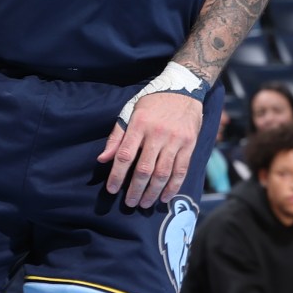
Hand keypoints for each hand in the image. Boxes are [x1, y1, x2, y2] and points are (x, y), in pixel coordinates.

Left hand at [99, 90, 204, 209]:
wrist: (183, 89)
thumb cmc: (153, 101)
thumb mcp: (130, 111)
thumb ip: (117, 136)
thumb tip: (103, 159)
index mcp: (139, 124)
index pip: (125, 155)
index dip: (117, 175)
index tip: (112, 189)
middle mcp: (157, 133)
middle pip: (144, 169)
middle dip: (135, 190)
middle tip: (130, 203)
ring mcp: (175, 140)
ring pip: (162, 173)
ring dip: (152, 192)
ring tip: (144, 204)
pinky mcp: (189, 144)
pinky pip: (181, 170)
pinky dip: (172, 187)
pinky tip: (164, 197)